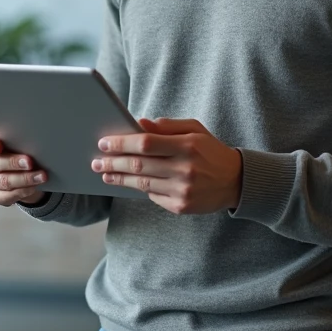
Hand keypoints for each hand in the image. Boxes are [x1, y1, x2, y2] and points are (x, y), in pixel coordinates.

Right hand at [0, 129, 47, 206]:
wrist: (23, 168)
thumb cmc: (17, 146)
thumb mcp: (15, 138)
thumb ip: (16, 136)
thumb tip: (32, 136)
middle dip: (13, 162)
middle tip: (30, 162)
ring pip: (2, 181)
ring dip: (24, 179)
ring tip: (41, 175)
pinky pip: (7, 196)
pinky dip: (23, 191)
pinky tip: (34, 186)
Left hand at [94, 118, 242, 214]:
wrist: (235, 181)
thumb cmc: (210, 150)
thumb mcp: (193, 130)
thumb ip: (166, 126)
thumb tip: (138, 123)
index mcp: (187, 145)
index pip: (145, 143)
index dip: (121, 143)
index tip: (104, 142)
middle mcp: (185, 169)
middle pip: (139, 165)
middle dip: (113, 163)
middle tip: (96, 161)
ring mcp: (182, 190)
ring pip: (142, 184)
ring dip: (119, 179)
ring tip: (104, 173)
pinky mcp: (181, 207)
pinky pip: (152, 196)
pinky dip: (138, 189)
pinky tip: (126, 183)